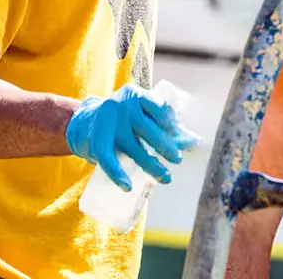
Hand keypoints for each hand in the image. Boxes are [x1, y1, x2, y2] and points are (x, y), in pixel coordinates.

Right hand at [65, 84, 200, 190]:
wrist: (87, 121)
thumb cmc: (126, 119)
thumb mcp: (142, 113)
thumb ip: (166, 124)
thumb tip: (195, 142)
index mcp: (136, 96)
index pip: (156, 105)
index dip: (168, 119)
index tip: (177, 133)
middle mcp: (122, 107)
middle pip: (147, 128)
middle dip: (164, 146)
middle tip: (177, 159)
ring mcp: (108, 125)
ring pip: (132, 147)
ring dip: (151, 165)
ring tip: (166, 178)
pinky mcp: (96, 142)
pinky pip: (108, 160)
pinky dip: (118, 175)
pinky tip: (128, 186)